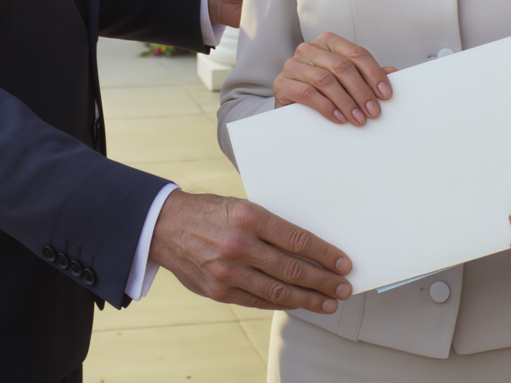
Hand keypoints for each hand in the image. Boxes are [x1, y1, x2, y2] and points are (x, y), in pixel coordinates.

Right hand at [148, 189, 352, 312]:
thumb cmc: (211, 212)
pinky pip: (257, 300)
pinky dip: (281, 303)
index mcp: (251, 217)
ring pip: (278, 290)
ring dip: (308, 299)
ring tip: (329, 303)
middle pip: (292, 269)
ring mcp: (228, 271)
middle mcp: (241, 245)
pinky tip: (298, 304)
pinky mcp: (218, 291)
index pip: (298, 240)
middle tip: (343, 288)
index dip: (325, 254)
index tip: (343, 263)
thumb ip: (270, 227)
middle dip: (323, 281)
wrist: (166, 226)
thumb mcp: (243, 207)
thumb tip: (306, 246)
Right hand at [273, 31, 393, 125]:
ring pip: (325, 80)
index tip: (385, 94)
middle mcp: (309, 48)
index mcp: (328, 41)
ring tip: (358, 118)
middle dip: (362, 91)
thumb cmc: (321, 88)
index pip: (357, 53)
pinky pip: (307, 93)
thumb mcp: (345, 79)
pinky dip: (326, 107)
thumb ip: (366, 74)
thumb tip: (394, 72)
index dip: (374, 74)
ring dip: (346, 102)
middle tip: (373, 111)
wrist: (289, 103)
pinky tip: (338, 118)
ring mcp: (293, 65)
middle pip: (342, 67)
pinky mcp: (282, 83)